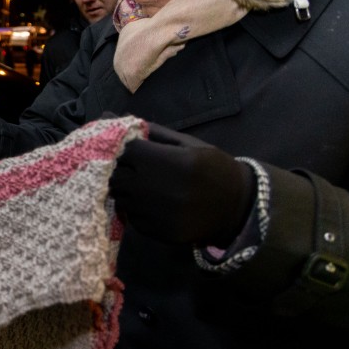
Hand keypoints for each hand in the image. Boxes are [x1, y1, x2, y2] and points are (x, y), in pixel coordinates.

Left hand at [109, 124, 255, 246]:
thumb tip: (110, 117)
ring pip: (120, 197)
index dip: (118, 148)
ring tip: (145, 187)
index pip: (123, 151)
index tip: (125, 150)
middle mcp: (158, 188)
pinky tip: (154, 204)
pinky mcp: (157, 231)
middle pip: (115, 176)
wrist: (238, 206)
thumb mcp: (187, 143)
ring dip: (127, 190)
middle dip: (118, 170)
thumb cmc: (211, 167)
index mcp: (168, 161)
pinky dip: (136, 209)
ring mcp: (156, 213)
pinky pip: (132, 217)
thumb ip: (150, 132)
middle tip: (132, 169)